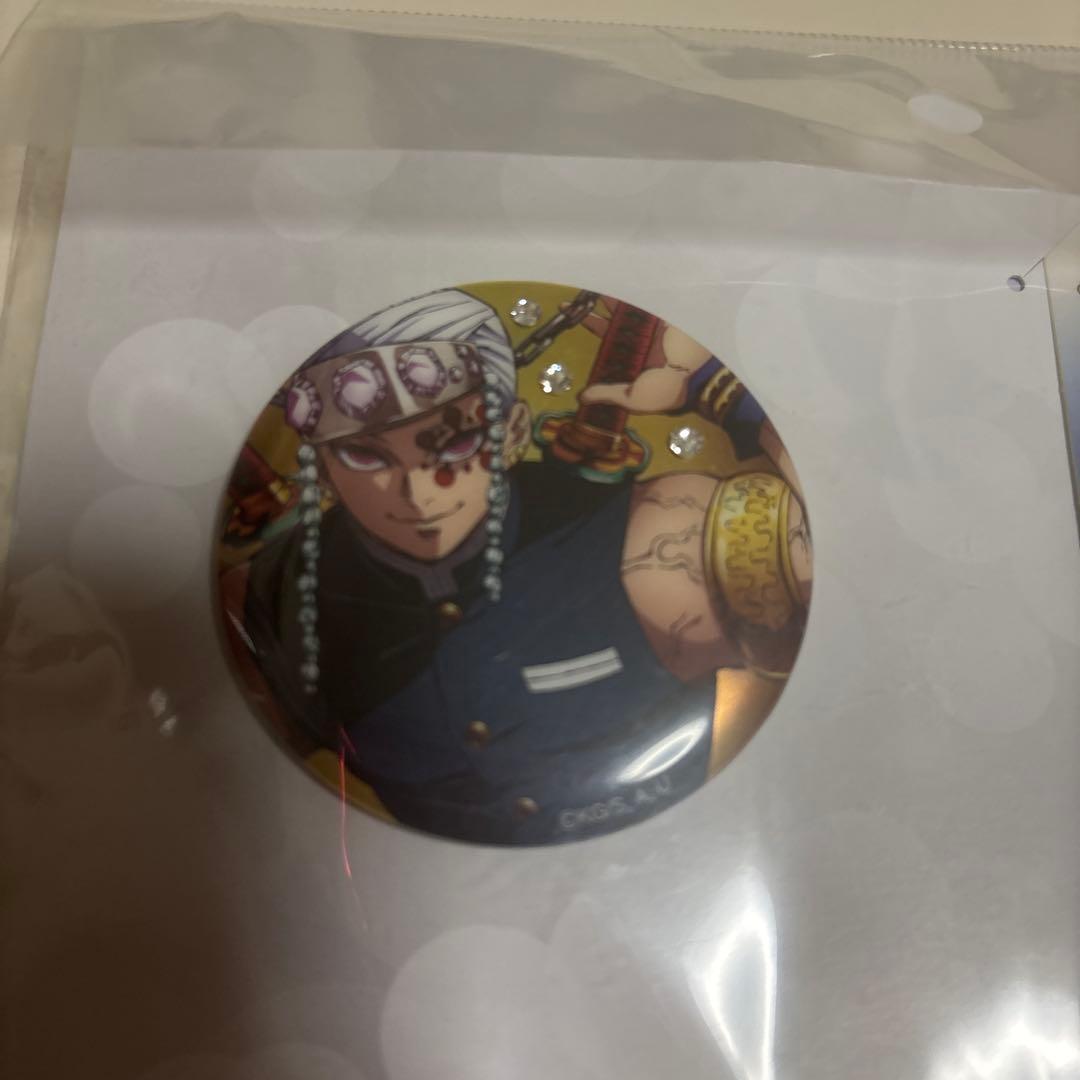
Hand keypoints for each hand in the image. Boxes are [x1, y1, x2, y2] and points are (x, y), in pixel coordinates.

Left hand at [571, 296, 711, 414]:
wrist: (694, 373)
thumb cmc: (665, 388)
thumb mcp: (632, 398)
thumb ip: (608, 394)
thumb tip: (583, 398)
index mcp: (632, 358)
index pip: (606, 341)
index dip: (588, 327)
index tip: (567, 317)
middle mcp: (639, 340)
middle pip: (609, 321)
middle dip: (588, 311)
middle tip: (565, 303)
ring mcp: (649, 326)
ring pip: (623, 307)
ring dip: (605, 297)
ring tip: (585, 286)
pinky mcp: (659, 314)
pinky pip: (640, 298)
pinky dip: (627, 289)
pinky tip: (608, 278)